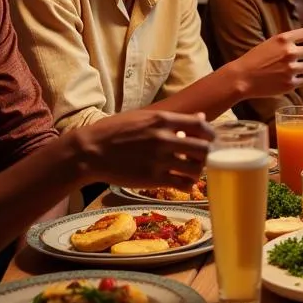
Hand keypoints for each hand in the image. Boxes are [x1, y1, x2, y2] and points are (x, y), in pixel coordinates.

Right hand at [74, 109, 213, 186]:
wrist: (90, 151)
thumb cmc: (115, 131)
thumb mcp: (144, 117)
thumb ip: (173, 119)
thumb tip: (201, 116)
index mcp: (163, 120)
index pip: (200, 125)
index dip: (211, 134)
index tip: (212, 140)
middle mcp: (164, 138)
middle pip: (203, 148)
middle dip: (208, 155)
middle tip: (204, 159)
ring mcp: (159, 159)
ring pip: (195, 168)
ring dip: (198, 171)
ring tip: (193, 172)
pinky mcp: (152, 178)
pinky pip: (181, 184)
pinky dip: (187, 185)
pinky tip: (184, 184)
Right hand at [236, 29, 302, 97]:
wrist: (241, 78)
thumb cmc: (254, 60)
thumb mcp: (269, 43)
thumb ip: (286, 42)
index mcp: (283, 39)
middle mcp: (289, 52)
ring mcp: (290, 69)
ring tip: (294, 70)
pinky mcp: (289, 84)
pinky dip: (298, 80)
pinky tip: (288, 79)